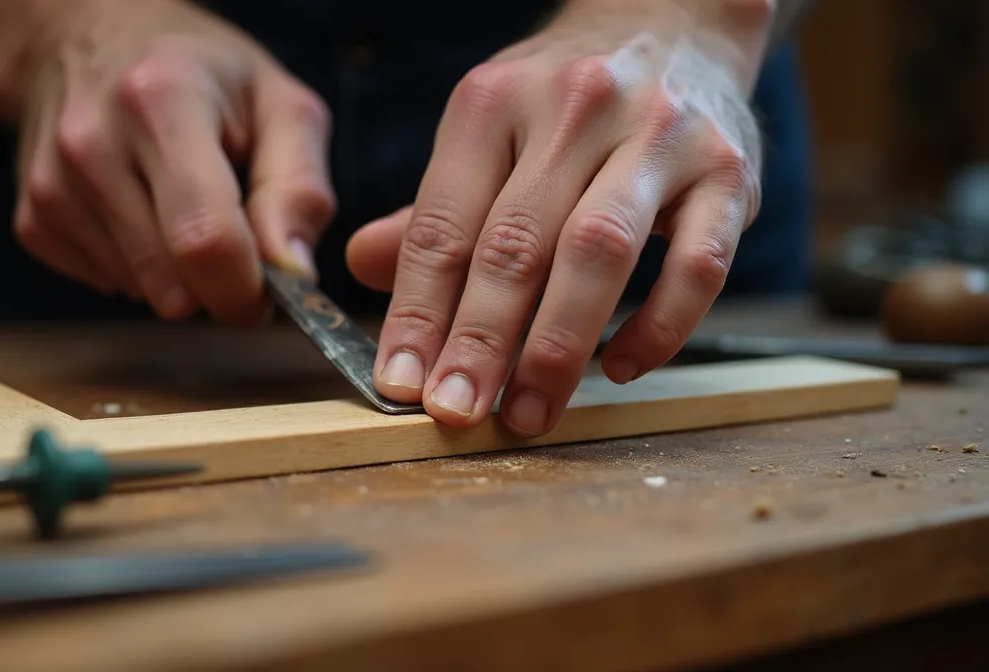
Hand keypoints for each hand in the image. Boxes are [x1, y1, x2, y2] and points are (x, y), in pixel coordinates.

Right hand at [0, 0, 334, 324]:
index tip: (268, 287)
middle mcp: (92, 143)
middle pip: (172, 282)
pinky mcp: (31, 219)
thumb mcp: (278, 103)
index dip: (247, 289)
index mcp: (162, 102)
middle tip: (235, 239)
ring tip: (180, 207)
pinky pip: (107, 286)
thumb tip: (293, 273)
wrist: (86, 39)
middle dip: (218, 286)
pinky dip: (138, 270)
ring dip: (178, 276)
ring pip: (142, 292)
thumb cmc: (200, 73)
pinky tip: (141, 214)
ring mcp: (52, 184)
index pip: (205, 239)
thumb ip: (299, 187)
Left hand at [345, 0, 774, 433]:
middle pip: (514, 243)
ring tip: (529, 412)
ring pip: (599, 251)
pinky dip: (659, 328)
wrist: (674, 23)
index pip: (442, 224)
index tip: (400, 384)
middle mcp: (573, 108)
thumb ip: (432, 207)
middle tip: (457, 413)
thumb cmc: (563, 102)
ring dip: (558, 346)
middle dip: (479, 341)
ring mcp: (658, 135)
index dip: (417, 312)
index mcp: (493, 102)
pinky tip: (622, 368)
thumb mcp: (485, 131)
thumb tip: (365, 265)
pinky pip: (700, 265)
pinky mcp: (730, 170)